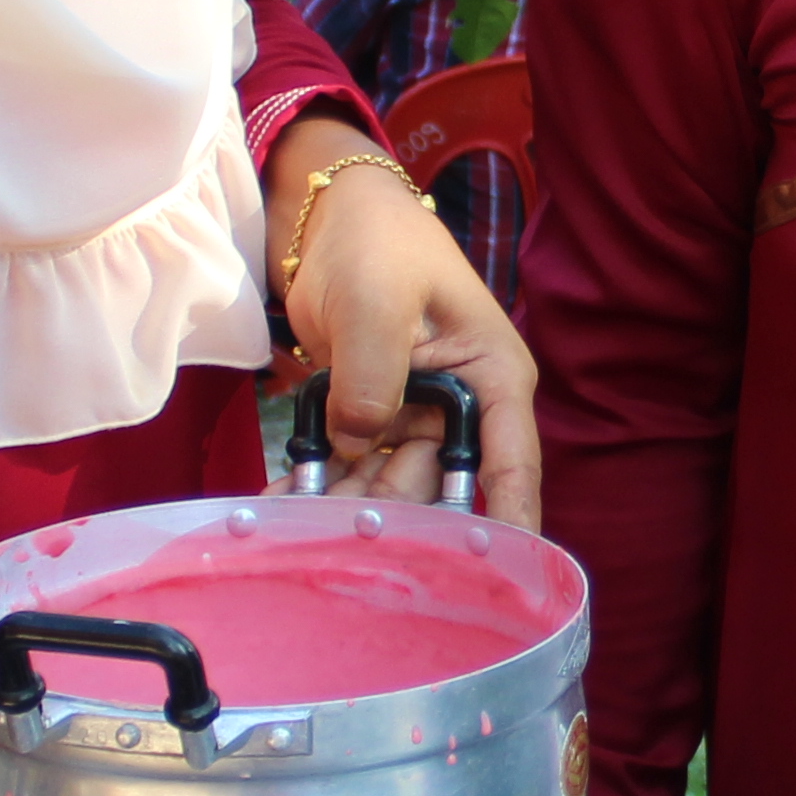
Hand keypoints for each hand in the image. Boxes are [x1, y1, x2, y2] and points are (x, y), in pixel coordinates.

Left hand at [272, 117, 540, 525]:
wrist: (327, 220)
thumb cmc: (377, 243)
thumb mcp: (376, 301)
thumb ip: (373, 375)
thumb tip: (358, 440)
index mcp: (491, 377)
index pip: (511, 460)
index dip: (511, 519)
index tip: (503, 576)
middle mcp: (462, 408)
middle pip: (441, 486)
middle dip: (402, 524)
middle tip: (351, 555)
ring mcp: (416, 417)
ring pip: (392, 485)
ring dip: (352, 512)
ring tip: (303, 539)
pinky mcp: (372, 419)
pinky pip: (352, 467)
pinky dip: (322, 488)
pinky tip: (284, 510)